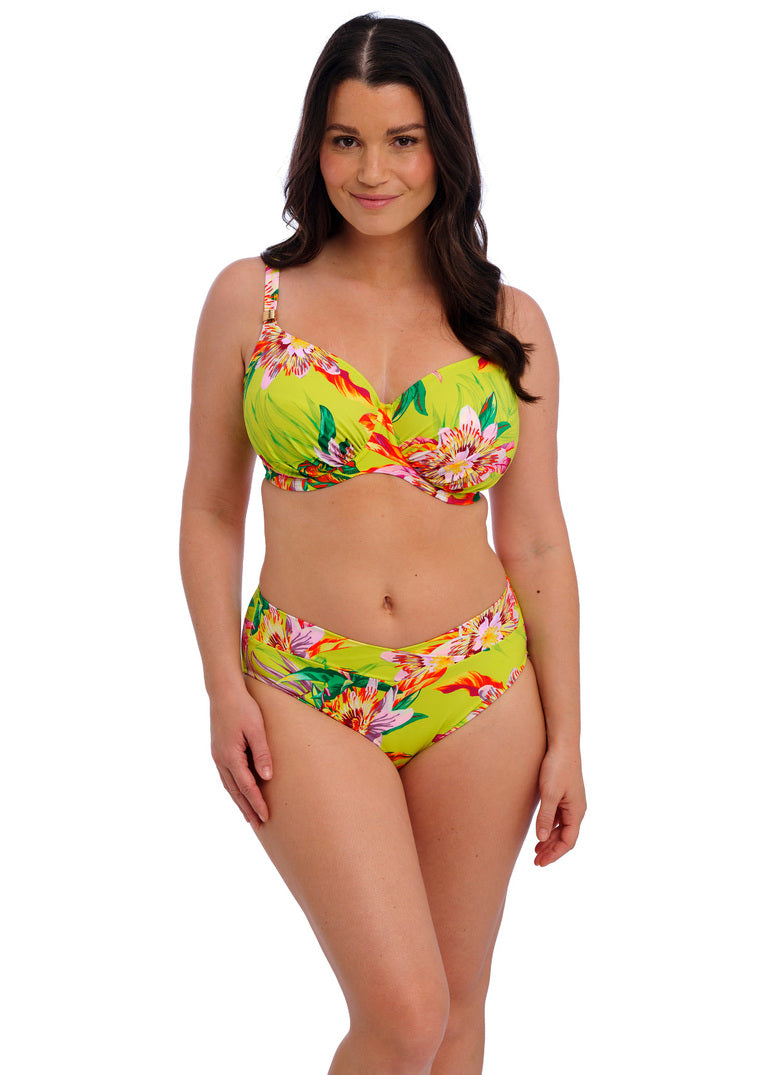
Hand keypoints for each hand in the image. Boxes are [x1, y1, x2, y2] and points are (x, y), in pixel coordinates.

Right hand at [209, 686, 272, 829]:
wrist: (223, 692)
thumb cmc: (243, 707)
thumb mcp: (256, 729)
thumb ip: (261, 753)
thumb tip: (267, 777)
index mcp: (230, 756)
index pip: (246, 786)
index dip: (257, 803)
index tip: (266, 816)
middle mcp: (221, 759)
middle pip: (235, 791)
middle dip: (247, 809)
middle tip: (259, 825)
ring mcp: (217, 756)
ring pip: (229, 786)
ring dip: (239, 801)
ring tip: (249, 815)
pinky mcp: (218, 751)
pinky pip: (226, 776)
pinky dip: (233, 789)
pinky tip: (239, 793)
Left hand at [534, 746, 585, 865]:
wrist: (562, 744)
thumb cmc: (557, 767)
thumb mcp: (549, 793)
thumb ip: (545, 817)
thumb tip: (541, 839)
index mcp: (576, 811)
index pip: (568, 841)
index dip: (555, 854)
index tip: (541, 863)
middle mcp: (577, 809)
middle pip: (565, 837)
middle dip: (551, 850)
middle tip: (535, 861)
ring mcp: (571, 802)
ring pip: (561, 828)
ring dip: (550, 840)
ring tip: (536, 851)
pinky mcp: (564, 795)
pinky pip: (558, 818)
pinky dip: (549, 827)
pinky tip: (540, 832)